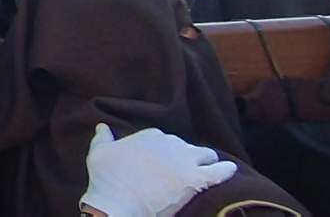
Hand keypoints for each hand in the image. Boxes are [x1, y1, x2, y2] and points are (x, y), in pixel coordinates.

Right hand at [81, 124, 236, 216]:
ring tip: (207, 168)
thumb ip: (102, 137)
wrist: (119, 203)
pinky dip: (226, 170)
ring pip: (206, 155)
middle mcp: (170, 142)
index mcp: (149, 135)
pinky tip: (230, 170)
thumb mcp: (98, 153)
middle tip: (181, 169)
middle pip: (185, 146)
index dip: (164, 151)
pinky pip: (220, 171)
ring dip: (206, 161)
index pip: (163, 139)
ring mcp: (185, 160)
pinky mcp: (197, 179)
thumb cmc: (107, 179)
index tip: (161, 160)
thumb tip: (102, 126)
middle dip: (184, 155)